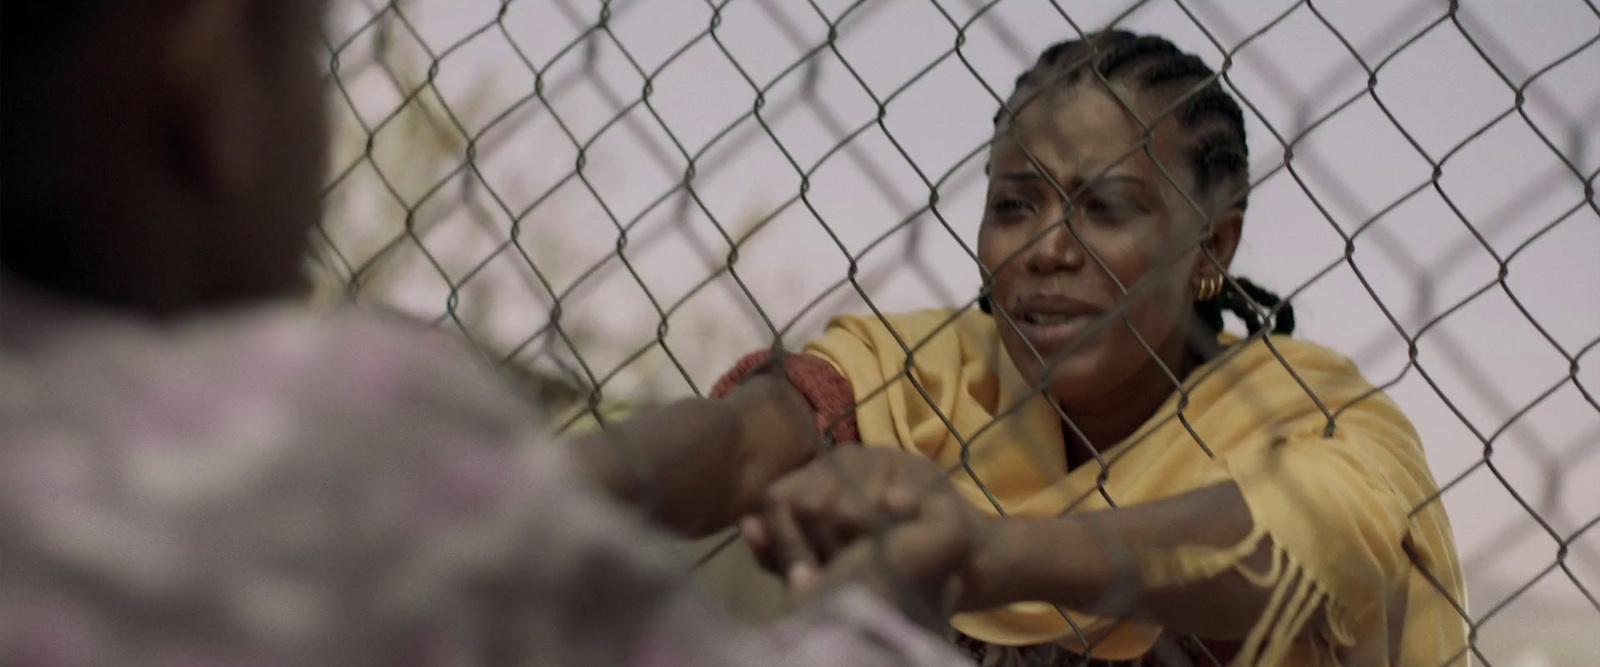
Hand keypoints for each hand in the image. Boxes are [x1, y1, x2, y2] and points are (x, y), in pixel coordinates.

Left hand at [741, 447, 991, 626]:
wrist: (959, 559)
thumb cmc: (883, 561)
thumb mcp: (822, 564)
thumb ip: (779, 552)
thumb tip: (747, 527)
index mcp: (816, 475)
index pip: (777, 499)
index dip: (786, 543)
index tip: (805, 575)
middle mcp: (845, 458)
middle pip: (809, 504)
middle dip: (823, 549)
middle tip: (845, 569)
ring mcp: (884, 459)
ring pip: (847, 509)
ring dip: (860, 545)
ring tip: (876, 559)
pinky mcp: (919, 471)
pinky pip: (890, 505)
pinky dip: (893, 527)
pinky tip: (899, 537)